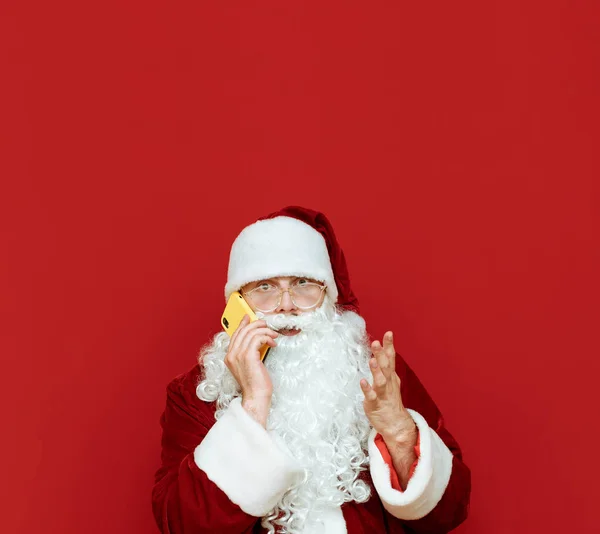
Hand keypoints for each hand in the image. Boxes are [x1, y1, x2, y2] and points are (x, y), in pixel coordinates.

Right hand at [224, 315, 278, 425]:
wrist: (256, 397)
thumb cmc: (255, 384)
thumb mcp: (249, 366)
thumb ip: (248, 353)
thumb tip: (256, 340)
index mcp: (229, 357)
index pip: (235, 334)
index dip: (242, 324)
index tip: (249, 317)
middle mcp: (231, 355)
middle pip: (243, 330)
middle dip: (256, 324)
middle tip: (267, 325)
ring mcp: (238, 355)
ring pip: (252, 332)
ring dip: (265, 331)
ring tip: (274, 336)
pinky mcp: (248, 356)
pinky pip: (258, 338)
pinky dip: (267, 337)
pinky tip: (273, 343)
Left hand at [360, 331, 416, 445]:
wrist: (396, 424)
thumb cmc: (390, 399)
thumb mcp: (390, 379)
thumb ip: (386, 364)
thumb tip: (384, 347)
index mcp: (391, 376)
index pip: (391, 358)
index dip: (389, 346)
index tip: (388, 333)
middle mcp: (388, 382)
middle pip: (385, 367)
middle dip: (381, 354)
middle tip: (376, 342)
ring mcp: (382, 393)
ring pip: (380, 381)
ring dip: (376, 371)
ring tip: (372, 360)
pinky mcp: (374, 404)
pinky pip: (371, 396)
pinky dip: (367, 389)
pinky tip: (363, 381)